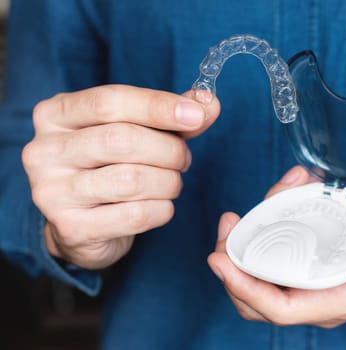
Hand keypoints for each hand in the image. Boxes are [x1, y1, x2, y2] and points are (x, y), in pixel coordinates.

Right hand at [22, 85, 219, 268]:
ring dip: (169, 182)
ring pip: (132, 180)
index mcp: (56, 115)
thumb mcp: (134, 131)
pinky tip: (159, 205)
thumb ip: (169, 116)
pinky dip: (162, 209)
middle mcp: (44, 151)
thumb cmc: (110, 167)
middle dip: (169, 150)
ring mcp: (52, 192)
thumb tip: (208, 104)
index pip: (109, 101)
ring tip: (171, 182)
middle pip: (122, 140)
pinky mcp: (71, 228)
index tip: (197, 115)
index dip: (158, 106)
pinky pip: (136, 215)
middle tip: (183, 159)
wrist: (82, 224)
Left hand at [208, 166, 345, 327]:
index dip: (247, 291)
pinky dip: (270, 221)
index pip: (285, 309)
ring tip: (261, 199)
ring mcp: (317, 275)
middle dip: (233, 268)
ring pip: (264, 272)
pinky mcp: (313, 255)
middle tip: (226, 227)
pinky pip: (279, 248)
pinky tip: (285, 188)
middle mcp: (326, 292)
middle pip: (261, 298)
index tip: (220, 261)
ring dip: (248, 240)